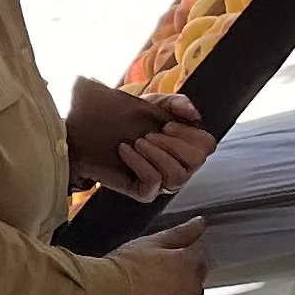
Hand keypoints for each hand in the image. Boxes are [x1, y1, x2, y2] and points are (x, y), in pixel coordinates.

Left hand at [66, 78, 214, 198]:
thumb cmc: (121, 117)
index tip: (167, 124)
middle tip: (150, 134)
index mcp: (184, 145)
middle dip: (173, 144)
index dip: (190, 134)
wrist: (87, 132)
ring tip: (138, 142)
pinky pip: (154, 182)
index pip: (207, 145)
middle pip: (197, 161)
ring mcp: (162, 181)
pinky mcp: (144, 191)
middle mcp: (177, 165)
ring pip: (177, 176)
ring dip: (157, 154)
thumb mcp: (150, 103)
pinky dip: (139, 162)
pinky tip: (125, 149)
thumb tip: (194, 114)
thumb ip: (174, 103)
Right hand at [109, 221, 210, 294]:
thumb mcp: (151, 242)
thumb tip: (200, 223)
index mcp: (192, 265)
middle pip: (193, 288)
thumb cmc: (121, 270)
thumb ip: (181, 233)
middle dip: (177, 287)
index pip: (198, 262)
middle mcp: (195, 292)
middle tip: (148, 286)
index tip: (161, 269)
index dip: (176, 265)